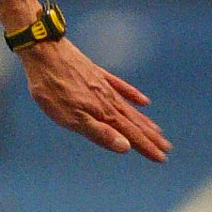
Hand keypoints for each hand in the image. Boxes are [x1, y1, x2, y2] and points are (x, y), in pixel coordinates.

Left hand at [19, 39, 170, 161]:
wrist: (45, 53)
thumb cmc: (53, 89)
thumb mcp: (71, 117)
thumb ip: (98, 133)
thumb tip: (125, 147)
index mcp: (103, 113)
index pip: (130, 135)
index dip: (145, 148)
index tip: (161, 158)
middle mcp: (108, 100)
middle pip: (133, 122)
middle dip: (149, 137)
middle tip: (166, 148)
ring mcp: (104, 85)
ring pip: (129, 107)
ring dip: (144, 121)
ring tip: (157, 131)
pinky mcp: (97, 74)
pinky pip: (121, 87)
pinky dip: (133, 95)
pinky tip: (143, 101)